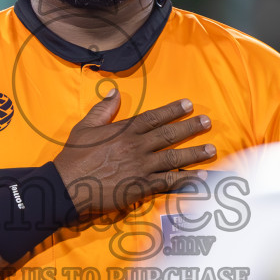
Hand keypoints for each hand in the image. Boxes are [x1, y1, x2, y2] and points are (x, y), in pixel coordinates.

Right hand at [53, 93, 214, 216]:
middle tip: (207, 122)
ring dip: (195, 154)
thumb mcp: (85, 127)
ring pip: (174, 158)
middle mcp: (136, 146)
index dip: (172, 110)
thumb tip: (115, 92)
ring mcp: (141, 167)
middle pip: (169, 135)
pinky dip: (186, 180)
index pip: (153, 117)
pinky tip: (200, 178)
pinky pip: (168, 182)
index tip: (188, 105)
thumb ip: (103, 110)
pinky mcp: (141, 187)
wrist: (68, 185)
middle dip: (191, 128)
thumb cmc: (74, 157)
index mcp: (124, 130)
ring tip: (211, 150)